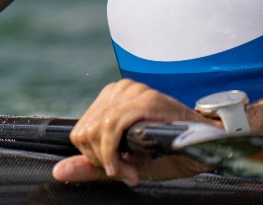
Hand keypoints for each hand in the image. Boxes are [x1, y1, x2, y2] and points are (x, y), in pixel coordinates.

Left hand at [52, 79, 212, 186]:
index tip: (116, 168)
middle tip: (125, 171)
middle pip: (84, 132)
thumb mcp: (124, 163)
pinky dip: (113, 151)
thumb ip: (90, 167)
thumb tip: (58, 172)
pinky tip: (127, 166)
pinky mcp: (144, 99)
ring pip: (96, 129)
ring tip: (130, 169)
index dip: (94, 157)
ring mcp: (132, 91)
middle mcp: (120, 90)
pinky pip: (111, 126)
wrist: (204, 148)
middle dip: (101, 159)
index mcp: (111, 100)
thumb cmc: (166, 153)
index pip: (79, 131)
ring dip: (110, 158)